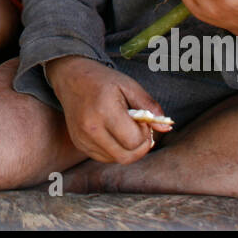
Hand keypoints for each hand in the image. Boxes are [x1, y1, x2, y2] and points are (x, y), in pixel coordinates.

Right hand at [46, 56, 169, 164]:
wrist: (72, 78)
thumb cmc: (104, 81)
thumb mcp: (129, 86)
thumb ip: (149, 107)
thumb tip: (165, 129)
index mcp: (104, 111)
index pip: (134, 141)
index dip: (145, 134)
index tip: (143, 121)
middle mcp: (90, 128)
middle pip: (126, 157)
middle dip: (140, 147)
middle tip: (140, 131)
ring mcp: (82, 139)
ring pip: (116, 160)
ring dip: (127, 149)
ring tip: (125, 129)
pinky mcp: (79, 144)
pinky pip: (105, 158)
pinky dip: (115, 150)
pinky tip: (114, 133)